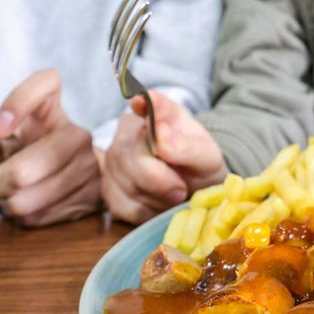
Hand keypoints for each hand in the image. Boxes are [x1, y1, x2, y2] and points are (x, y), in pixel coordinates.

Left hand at [0, 68, 101, 227]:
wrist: (84, 181)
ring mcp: (89, 165)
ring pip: (24, 201)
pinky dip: (28, 216)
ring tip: (20, 193)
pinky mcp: (93, 196)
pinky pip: (39, 217)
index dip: (18, 103)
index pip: (44, 85)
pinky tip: (38, 204)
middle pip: (21, 171)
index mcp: (52, 111)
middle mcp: (77, 134)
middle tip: (1, 182)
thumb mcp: (8, 146)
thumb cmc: (35, 158)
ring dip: (11, 203)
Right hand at [102, 90, 227, 223]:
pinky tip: (157, 203)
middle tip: (181, 188)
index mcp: (155, 114)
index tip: (141, 101)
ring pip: (128, 185)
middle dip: (161, 180)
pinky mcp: (107, 190)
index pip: (147, 105)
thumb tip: (162, 137)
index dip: (145, 105)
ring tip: (172, 193)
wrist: (193, 189)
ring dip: (157, 198)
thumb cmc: (197, 165)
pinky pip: (123, 207)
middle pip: (131, 157)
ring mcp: (112, 161)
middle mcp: (126, 132)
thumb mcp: (206, 155)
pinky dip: (146, 212)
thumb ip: (188, 146)